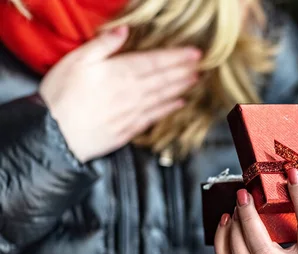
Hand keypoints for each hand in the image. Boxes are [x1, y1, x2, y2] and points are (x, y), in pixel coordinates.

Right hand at [40, 26, 200, 162]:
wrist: (54, 135)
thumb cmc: (61, 96)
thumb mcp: (76, 60)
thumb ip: (102, 45)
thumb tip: (123, 30)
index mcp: (120, 73)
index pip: (155, 62)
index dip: (177, 57)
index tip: (194, 53)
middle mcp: (132, 93)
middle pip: (163, 80)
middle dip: (184, 71)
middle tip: (201, 66)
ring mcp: (132, 113)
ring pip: (162, 97)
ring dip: (180, 88)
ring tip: (194, 81)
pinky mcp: (128, 130)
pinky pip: (154, 117)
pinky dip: (168, 109)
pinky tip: (179, 104)